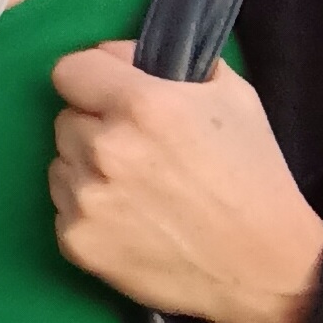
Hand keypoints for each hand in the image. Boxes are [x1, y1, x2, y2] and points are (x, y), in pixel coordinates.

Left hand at [50, 41, 322, 322]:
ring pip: (61, 162)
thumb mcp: (232, 96)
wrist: (262, 266)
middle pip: (66, 119)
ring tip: (136, 187)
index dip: (92, 78)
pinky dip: (86, 209)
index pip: (70, 70)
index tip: (109, 92)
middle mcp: (105, 148)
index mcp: (141, 105)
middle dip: (95, 125)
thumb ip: (174, 65)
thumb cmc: (252, 176)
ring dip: (87, 167)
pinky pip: (62, 206)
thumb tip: (122, 56)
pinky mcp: (75, 240)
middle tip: (138, 148)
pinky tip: (129, 219)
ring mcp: (86, 198)